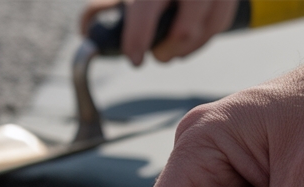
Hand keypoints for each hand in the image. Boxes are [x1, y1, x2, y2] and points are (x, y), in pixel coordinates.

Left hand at [80, 0, 238, 66]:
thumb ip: (101, 9)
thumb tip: (86, 31)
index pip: (145, 11)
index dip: (137, 39)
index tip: (134, 59)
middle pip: (182, 33)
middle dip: (165, 52)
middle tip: (156, 54)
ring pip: (201, 34)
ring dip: (182, 50)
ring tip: (170, 47)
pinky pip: (217, 27)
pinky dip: (200, 40)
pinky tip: (188, 36)